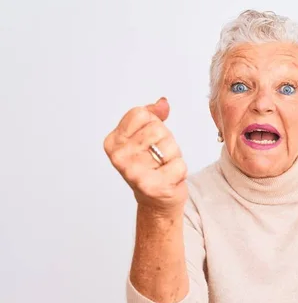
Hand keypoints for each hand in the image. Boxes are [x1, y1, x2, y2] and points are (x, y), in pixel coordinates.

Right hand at [104, 97, 187, 213]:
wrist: (156, 200)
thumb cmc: (151, 166)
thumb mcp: (146, 135)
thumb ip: (153, 116)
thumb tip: (163, 103)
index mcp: (113, 141)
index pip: (141, 114)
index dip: (153, 124)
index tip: (148, 141)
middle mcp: (119, 156)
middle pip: (157, 129)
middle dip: (166, 141)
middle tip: (159, 157)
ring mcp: (133, 172)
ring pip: (169, 145)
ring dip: (174, 156)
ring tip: (164, 167)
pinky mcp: (152, 186)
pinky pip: (179, 164)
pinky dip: (180, 171)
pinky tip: (169, 178)